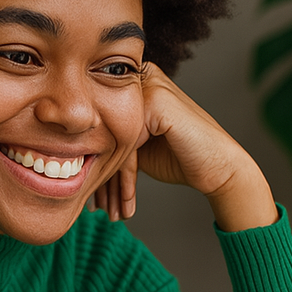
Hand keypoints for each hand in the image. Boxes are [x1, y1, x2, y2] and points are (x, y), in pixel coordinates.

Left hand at [90, 62, 277, 231]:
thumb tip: (72, 156)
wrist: (219, 168)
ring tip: (108, 212)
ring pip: (112, 142)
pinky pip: (127, 146)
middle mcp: (140, 80)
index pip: (99, 125)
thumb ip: (111, 139)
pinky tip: (127, 203)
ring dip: (110, 184)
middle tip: (95, 208)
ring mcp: (149, 87)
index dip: (93, 163)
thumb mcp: (137, 145)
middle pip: (102, 133)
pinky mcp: (157, 103)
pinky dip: (126, 179)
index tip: (91, 197)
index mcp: (132, 85)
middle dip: (98, 175)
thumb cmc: (179, 157)